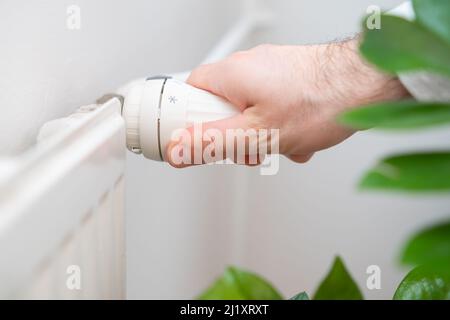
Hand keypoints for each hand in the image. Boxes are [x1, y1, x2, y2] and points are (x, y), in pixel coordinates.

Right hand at [166, 39, 408, 166]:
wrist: (369, 84)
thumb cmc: (322, 100)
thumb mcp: (258, 133)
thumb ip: (214, 141)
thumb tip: (179, 149)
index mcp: (231, 74)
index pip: (188, 95)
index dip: (189, 121)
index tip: (197, 140)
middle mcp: (248, 68)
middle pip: (220, 108)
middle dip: (234, 135)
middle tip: (249, 147)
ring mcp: (270, 73)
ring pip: (247, 113)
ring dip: (260, 135)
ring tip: (281, 142)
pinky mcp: (288, 81)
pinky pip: (270, 109)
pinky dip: (279, 127)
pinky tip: (298, 136)